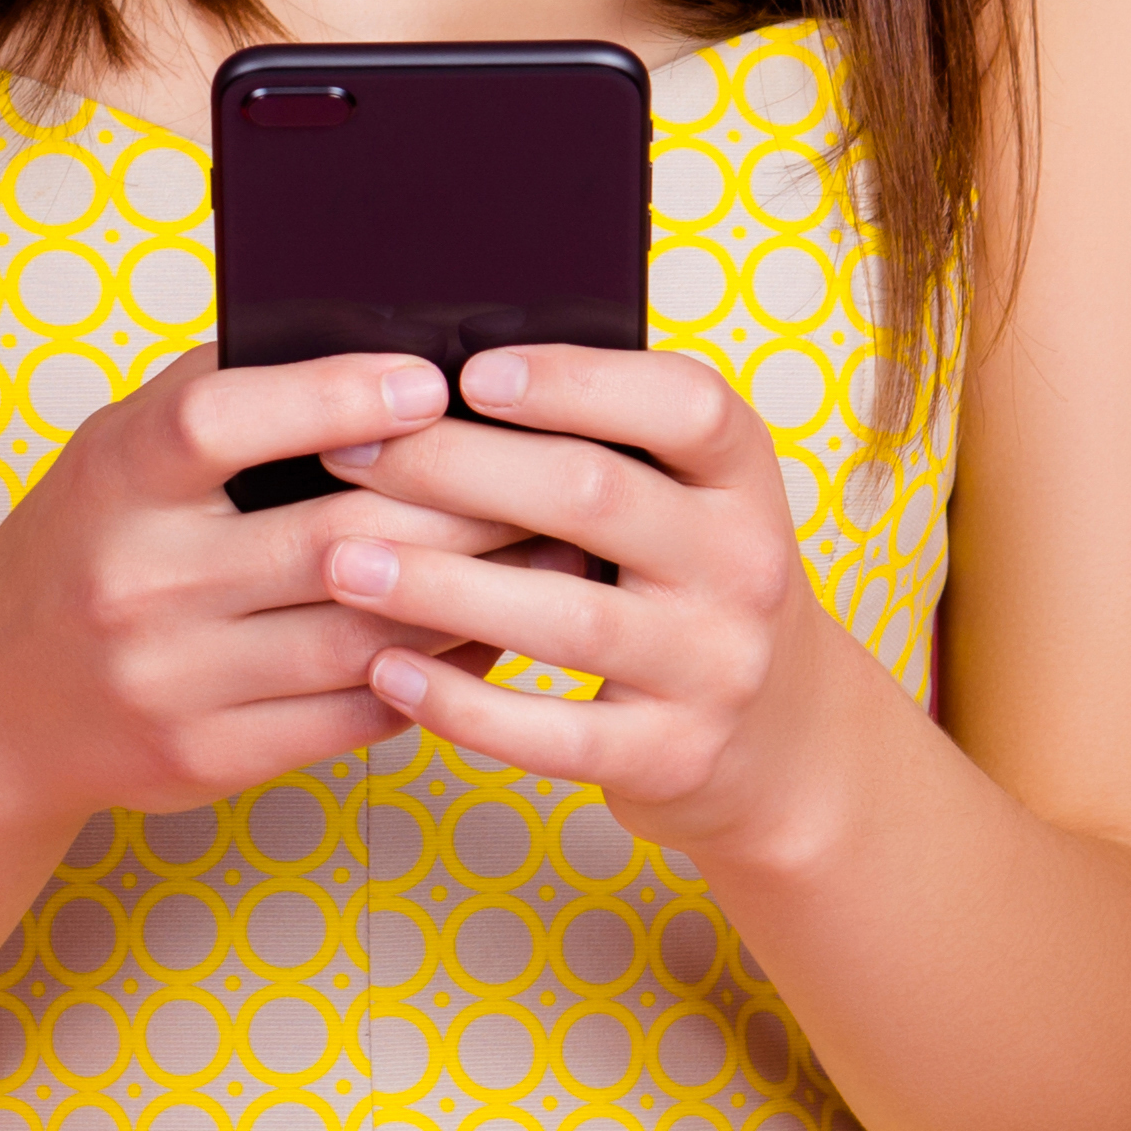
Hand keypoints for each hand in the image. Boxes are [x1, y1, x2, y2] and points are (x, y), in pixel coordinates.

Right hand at [0, 349, 504, 847]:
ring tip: (554, 551)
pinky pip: (353, 715)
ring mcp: (171, 681)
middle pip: (329, 537)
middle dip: (460, 501)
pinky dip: (434, 672)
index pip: (221, 422)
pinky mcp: (206, 759)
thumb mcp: (116, 447)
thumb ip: (223, 396)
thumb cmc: (86, 541)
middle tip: (554, 468)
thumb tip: (380, 344)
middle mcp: (137, 583)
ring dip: (475, 593)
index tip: (429, 380)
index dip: (331, 395)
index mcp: (115, 482)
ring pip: (362, 634)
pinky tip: (488, 632)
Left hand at [315, 340, 895, 887]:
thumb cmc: (691, 589)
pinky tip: (389, 672)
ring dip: (441, 586)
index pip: (684, 404)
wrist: (786, 740)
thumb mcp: (691, 502)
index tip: (470, 373)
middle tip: (348, 455)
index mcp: (745, 478)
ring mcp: (715, 668)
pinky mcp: (673, 757)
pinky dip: (463, 704)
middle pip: (595, 496)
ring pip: (568, 618)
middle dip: (457, 469)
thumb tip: (435, 387)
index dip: (576, 380)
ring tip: (343, 563)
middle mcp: (745, 565)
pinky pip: (554, 735)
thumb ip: (606, 446)